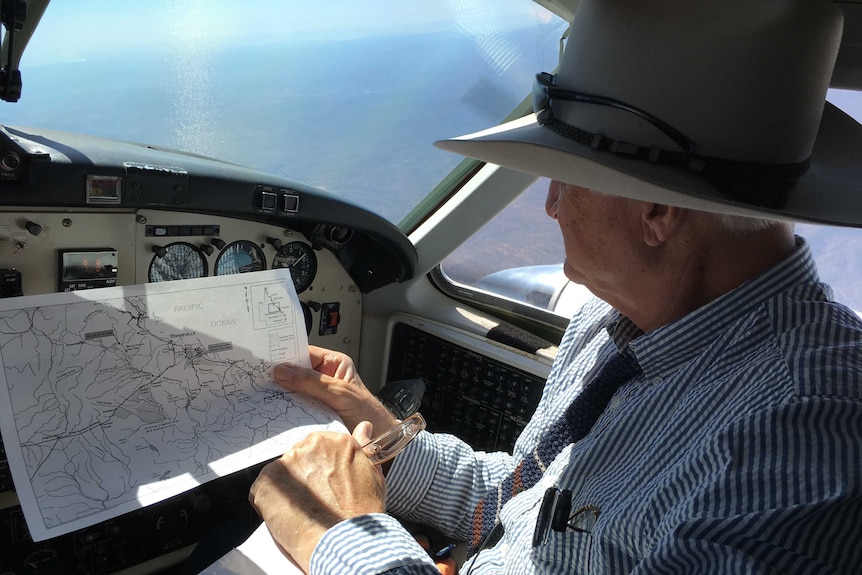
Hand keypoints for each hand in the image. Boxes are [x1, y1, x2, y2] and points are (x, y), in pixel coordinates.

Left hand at [249, 422, 385, 572]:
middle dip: (304, 477)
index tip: (325, 485)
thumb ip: (364, 447)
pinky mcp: (268, 481)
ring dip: (288, 490)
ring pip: (283, 474)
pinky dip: (270, 504)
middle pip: (300, 458)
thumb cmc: (363, 513)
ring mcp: (287, 462)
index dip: (321, 470)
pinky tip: (288, 517)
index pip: (320, 448)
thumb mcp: (373, 475)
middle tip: (314, 501)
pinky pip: (263, 490)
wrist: (345, 541)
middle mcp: (311, 445)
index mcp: (336, 441)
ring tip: (303, 512)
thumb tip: (363, 427)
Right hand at [273, 345, 397, 432]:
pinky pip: (295, 405)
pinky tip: (273, 408)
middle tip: (260, 377)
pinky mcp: (312, 410)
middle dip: (280, 374)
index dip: (286, 355)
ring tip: (262, 392)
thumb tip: (283, 371)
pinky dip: (285, 407)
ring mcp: (317, 394)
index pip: (305, 353)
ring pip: (293, 389)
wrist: (378, 439)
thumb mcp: (339, 393)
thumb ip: (313, 382)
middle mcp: (324, 376)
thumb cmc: (367, 412)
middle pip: (296, 371)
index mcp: (333, 363)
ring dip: (281, 392)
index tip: (266, 359)